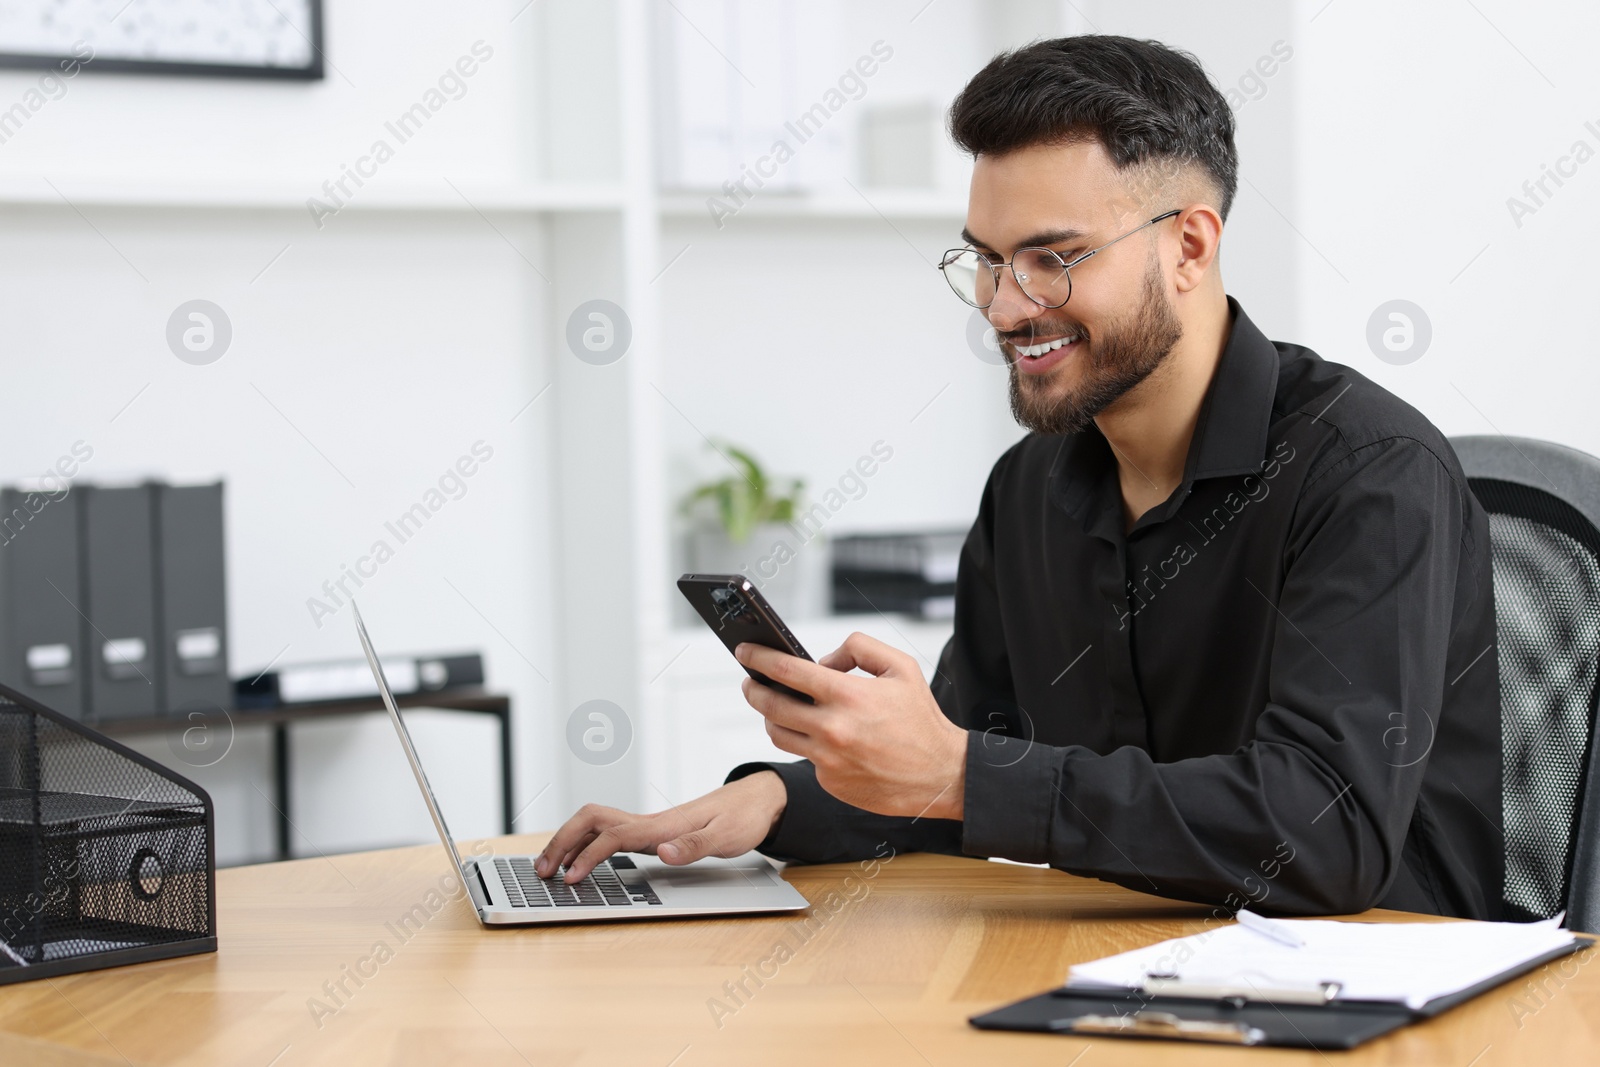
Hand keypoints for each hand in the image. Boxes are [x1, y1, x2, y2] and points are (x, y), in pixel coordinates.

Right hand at [535, 770, 786, 883]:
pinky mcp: (653, 830)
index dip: (588, 856)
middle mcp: (650, 822)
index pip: (613, 835)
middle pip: (591, 820)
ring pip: (596, 823)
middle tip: (542, 870)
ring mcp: (650, 825)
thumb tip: (662, 853)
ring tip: (550, 866)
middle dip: (562, 842)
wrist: (757, 800)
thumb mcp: (726, 838)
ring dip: (569, 840)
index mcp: (663, 826)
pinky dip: (586, 843)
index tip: (570, 878)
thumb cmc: (743, 818)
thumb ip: (694, 847)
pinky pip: (608, 832)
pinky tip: (581, 860)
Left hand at [736, 632, 966, 819]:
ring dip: (771, 717)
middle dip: (753, 689)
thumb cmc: (921, 719)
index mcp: (848, 695)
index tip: (745, 651)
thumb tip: (823, 660)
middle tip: (750, 681)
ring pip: (779, 734)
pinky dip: (807, 743)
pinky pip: (805, 757)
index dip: (759, 658)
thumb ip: (859, 648)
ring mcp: (828, 759)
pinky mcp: (830, 782)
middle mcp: (833, 728)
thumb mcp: (900, 667)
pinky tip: (820, 737)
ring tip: (777, 707)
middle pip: (771, 705)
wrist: (940, 774)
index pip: (787, 671)